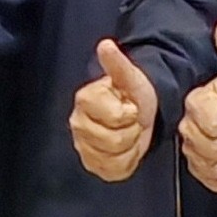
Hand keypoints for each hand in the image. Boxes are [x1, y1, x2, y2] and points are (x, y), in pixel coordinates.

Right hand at [71, 40, 158, 181]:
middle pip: (114, 141)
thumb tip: (106, 45)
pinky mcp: (92, 163)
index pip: (115, 117)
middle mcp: (78, 124)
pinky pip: (114, 171)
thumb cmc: (132, 94)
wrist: (138, 112)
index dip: (130, 114)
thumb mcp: (130, 76)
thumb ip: (117, 63)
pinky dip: (127, 162)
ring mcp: (83, 145)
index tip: (130, 107)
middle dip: (131, 131)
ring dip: (130, 146)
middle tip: (130, 121)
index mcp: (85, 100)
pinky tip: (125, 148)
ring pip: (114, 157)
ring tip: (128, 132)